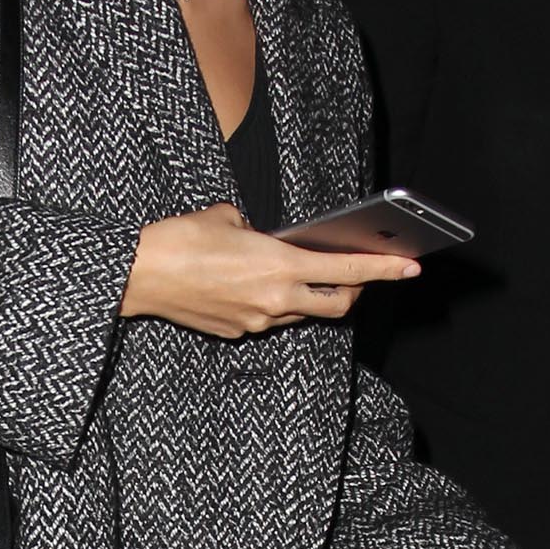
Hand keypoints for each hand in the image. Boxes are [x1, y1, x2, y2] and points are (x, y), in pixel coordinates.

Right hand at [122, 204, 419, 340]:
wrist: (138, 275)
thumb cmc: (179, 240)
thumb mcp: (227, 216)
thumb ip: (257, 229)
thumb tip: (262, 236)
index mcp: (280, 264)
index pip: (347, 270)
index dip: (384, 269)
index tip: (411, 266)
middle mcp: (276, 299)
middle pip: (337, 306)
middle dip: (352, 292)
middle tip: (354, 277)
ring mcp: (258, 321)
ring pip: (300, 313)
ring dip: (307, 297)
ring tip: (291, 274)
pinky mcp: (237, 332)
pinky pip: (267, 319)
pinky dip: (269, 303)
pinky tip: (247, 285)